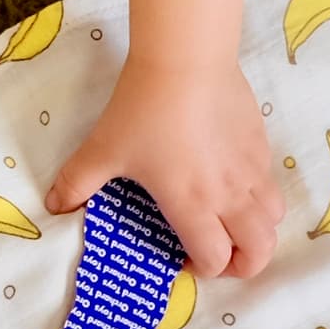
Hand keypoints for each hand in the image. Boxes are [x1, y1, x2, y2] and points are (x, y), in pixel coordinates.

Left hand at [49, 56, 284, 280]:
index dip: (204, 270)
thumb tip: (55, 206)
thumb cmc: (143, 109)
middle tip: (221, 253)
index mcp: (192, 205)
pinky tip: (232, 176)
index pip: (216, 260)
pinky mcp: (261, 142)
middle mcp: (229, 195)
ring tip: (234, 221)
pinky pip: (270, 181)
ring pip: (274, 218)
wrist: (185, 58)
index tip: (183, 256)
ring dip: (258, 230)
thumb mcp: (102, 149)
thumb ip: (76, 183)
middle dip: (245, 264)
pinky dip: (258, 193)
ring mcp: (251, 169)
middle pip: (260, 251)